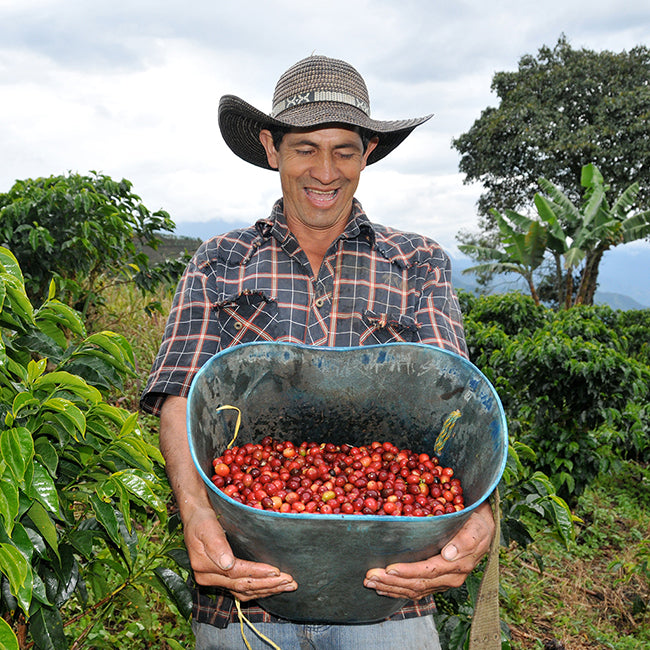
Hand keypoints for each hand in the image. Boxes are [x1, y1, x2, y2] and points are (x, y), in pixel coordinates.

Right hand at [184, 504, 297, 601]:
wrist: (195, 518)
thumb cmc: (202, 519)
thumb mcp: (206, 527)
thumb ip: (216, 545)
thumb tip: (228, 564)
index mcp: (204, 567)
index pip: (236, 573)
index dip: (257, 572)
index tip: (276, 571)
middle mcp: (209, 579)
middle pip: (243, 585)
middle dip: (268, 584)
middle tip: (290, 582)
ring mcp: (215, 581)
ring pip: (244, 591)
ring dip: (267, 590)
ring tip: (288, 586)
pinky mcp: (222, 579)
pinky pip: (242, 590)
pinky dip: (259, 589)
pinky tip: (273, 587)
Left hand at [363, 501, 494, 599]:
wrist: (484, 528)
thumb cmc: (477, 523)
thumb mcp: (476, 528)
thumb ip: (464, 541)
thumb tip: (449, 554)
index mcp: (458, 565)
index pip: (429, 571)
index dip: (408, 571)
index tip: (389, 568)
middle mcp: (449, 578)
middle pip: (417, 583)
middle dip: (392, 581)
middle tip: (370, 576)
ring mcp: (442, 582)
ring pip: (413, 589)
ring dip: (390, 587)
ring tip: (370, 582)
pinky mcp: (436, 581)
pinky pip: (415, 590)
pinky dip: (397, 590)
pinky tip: (382, 589)